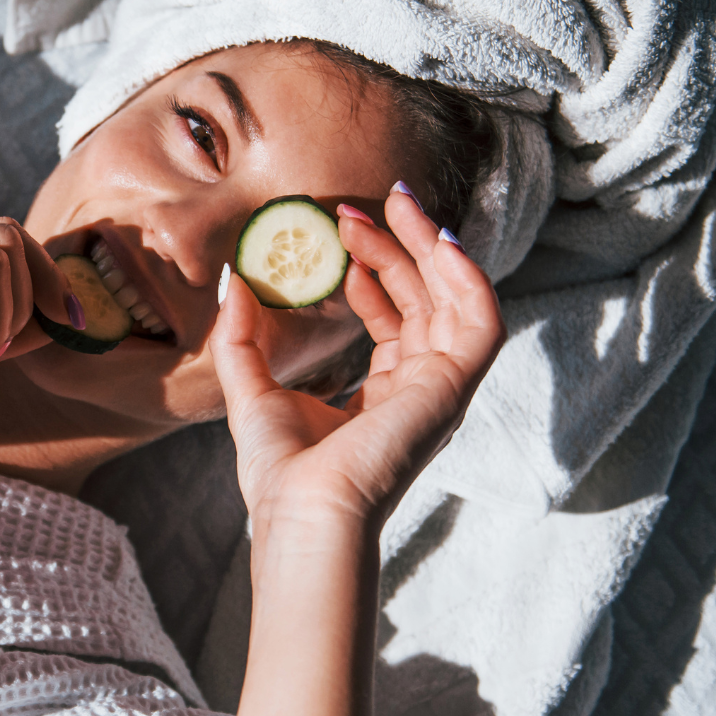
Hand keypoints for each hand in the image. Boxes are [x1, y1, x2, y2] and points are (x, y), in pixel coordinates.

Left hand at [211, 188, 504, 532]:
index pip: (395, 320)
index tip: (344, 233)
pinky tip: (437, 240)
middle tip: (362, 207)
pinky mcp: (454, 386)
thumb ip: (242, 336)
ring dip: (429, 248)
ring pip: (455, 299)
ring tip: (395, 206)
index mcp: (385, 396)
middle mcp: (421, 389)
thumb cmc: (281, 471)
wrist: (303, 509)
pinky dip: (468, 276)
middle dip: (398, 247)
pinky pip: (481, 319)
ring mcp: (442, 388)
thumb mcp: (251, 389)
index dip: (376, 272)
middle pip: (425, 301)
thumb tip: (234, 279)